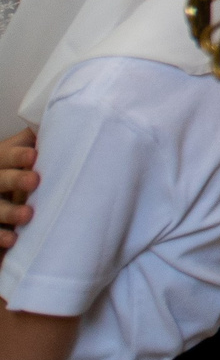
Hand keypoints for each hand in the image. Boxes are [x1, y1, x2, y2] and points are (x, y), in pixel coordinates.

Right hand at [0, 128, 35, 248]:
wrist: (5, 195)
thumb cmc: (22, 170)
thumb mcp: (26, 152)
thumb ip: (40, 140)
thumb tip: (73, 119)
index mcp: (1, 159)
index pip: (6, 154)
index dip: (17, 155)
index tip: (34, 156)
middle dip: (15, 179)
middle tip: (34, 181)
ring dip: (9, 211)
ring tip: (27, 215)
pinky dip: (1, 236)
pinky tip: (13, 240)